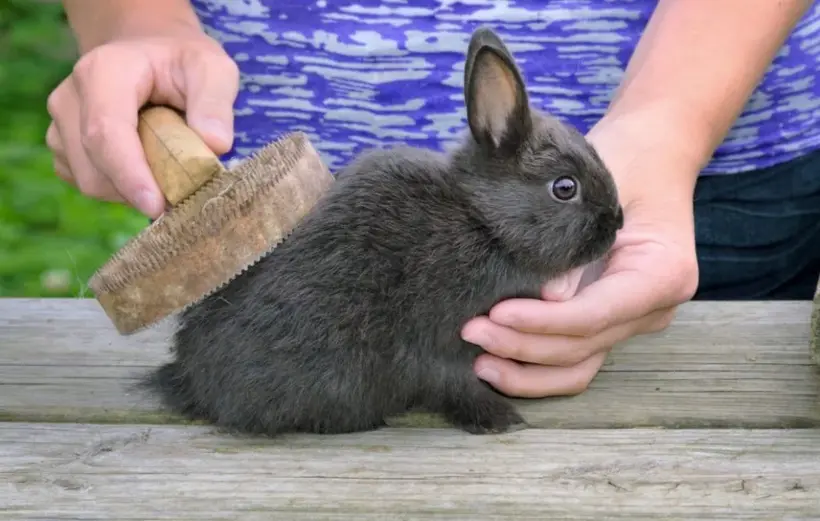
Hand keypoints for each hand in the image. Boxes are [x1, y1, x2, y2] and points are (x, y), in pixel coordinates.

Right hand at [45, 27, 239, 217]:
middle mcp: (70, 98)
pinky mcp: (63, 148)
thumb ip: (216, 103)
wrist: (148, 52)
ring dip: (133, 191)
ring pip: (91, 182)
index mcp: (102, 72)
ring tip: (167, 166)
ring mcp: (60, 125)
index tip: (157, 206)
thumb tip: (215, 146)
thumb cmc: (181, 62)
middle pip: (95, 168)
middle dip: (140, 190)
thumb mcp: (212, 69)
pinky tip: (146, 168)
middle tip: (185, 189)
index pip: (106, 132)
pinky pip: (90, 184)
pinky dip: (121, 189)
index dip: (129, 174)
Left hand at [461, 114, 700, 397]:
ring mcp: (630, 321)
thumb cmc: (625, 161)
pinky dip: (536, 369)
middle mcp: (652, 308)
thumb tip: (548, 295)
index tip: (496, 314)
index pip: (597, 313)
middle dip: (523, 345)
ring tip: (478, 362)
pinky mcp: (606, 324)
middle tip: (471, 331)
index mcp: (663, 272)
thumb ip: (576, 241)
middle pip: (583, 346)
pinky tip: (496, 363)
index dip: (543, 321)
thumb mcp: (602, 186)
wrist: (650, 156)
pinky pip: (572, 359)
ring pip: (578, 368)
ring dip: (527, 371)